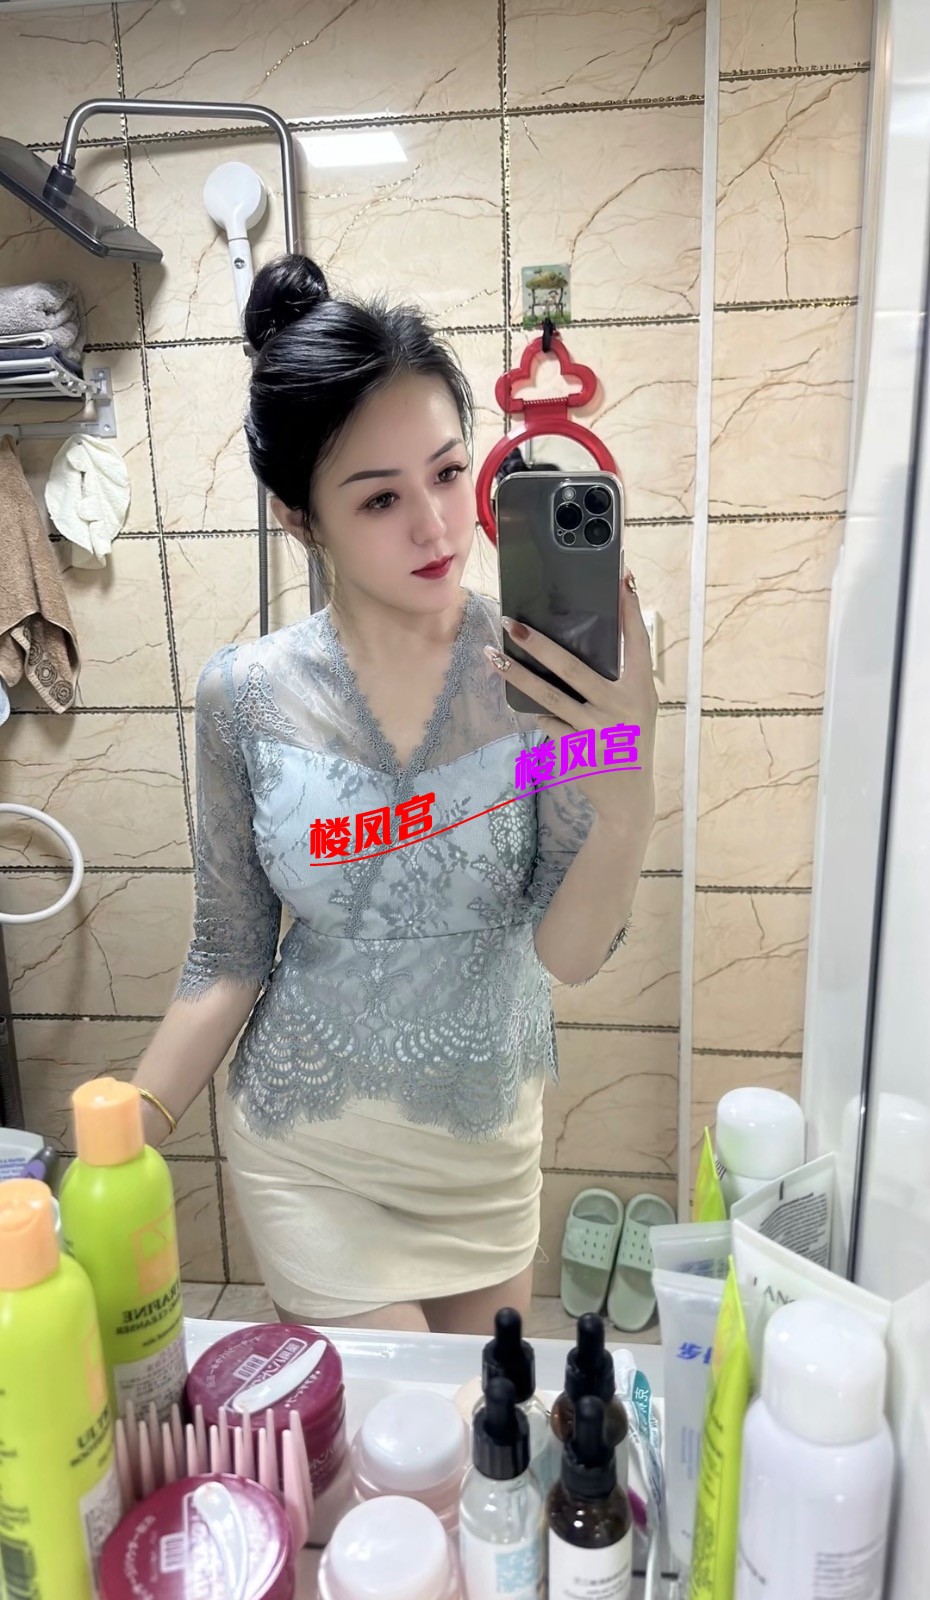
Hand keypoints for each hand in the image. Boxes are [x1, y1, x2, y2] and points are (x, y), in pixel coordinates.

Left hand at [484, 571, 657, 827]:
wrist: (629, 797)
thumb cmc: (632, 738)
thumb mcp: (639, 705)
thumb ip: (623, 674)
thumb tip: (590, 632)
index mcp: (642, 689)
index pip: (637, 641)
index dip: (629, 609)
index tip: (620, 577)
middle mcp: (620, 705)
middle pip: (573, 667)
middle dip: (539, 643)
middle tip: (512, 622)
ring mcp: (595, 728)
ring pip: (548, 695)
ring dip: (517, 674)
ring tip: (492, 656)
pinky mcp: (575, 748)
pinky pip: (546, 720)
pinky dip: (535, 708)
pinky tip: (521, 698)